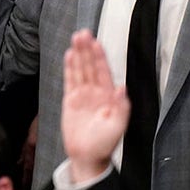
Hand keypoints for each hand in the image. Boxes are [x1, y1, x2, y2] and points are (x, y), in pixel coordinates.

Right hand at [62, 30, 128, 182]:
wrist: (88, 156)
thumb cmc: (104, 144)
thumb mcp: (118, 126)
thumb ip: (121, 106)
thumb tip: (121, 86)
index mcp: (108, 96)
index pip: (103, 71)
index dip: (99, 56)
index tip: (96, 42)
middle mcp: (96, 92)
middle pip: (90, 66)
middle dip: (87, 49)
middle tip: (82, 33)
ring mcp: (83, 95)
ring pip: (80, 70)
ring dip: (78, 54)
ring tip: (75, 39)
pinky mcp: (71, 101)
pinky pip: (69, 80)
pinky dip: (69, 68)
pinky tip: (69, 56)